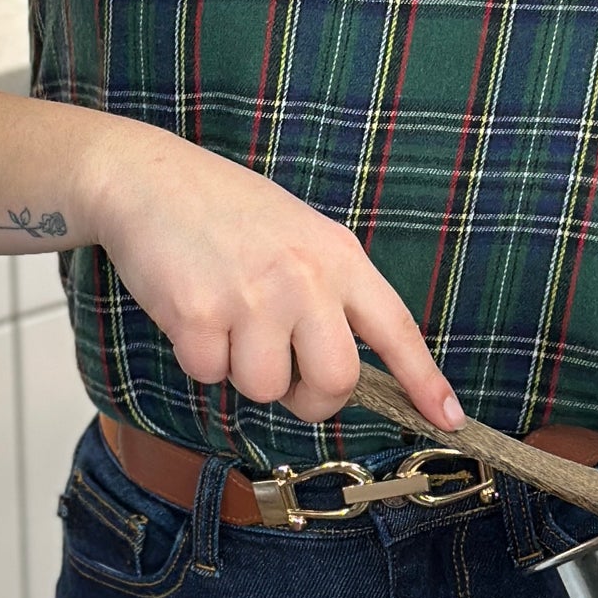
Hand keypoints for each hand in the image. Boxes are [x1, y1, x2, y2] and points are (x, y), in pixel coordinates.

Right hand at [85, 119, 461, 429]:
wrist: (150, 181)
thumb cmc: (227, 213)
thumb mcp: (301, 236)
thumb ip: (330, 293)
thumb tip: (344, 369)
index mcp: (338, 257)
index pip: (395, 328)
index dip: (424, 379)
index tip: (447, 417)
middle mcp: (305, 278)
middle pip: (335, 382)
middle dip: (309, 397)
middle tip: (284, 374)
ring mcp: (253, 297)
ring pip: (265, 388)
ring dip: (242, 371)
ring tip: (226, 318)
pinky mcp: (201, 315)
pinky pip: (209, 375)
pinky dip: (198, 358)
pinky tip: (192, 310)